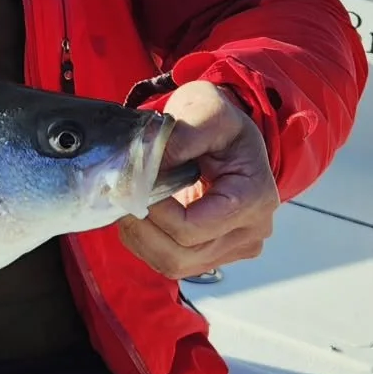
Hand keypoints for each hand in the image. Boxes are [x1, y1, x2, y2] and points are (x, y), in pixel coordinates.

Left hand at [118, 81, 278, 280]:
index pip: (193, 228)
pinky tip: (138, 213)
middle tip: (119, 194)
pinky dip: (145, 241)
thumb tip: (150, 165)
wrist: (227, 135)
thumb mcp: (207, 110)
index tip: (132, 183)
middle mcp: (249, 232)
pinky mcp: (212, 253)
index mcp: (253, 199)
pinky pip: (171, 260)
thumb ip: (182, 135)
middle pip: (182, 254)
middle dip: (141, 227)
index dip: (155, 211)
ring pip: (174, 263)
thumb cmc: (220, 121)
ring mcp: (231, 247)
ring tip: (126, 202)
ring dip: (140, 236)